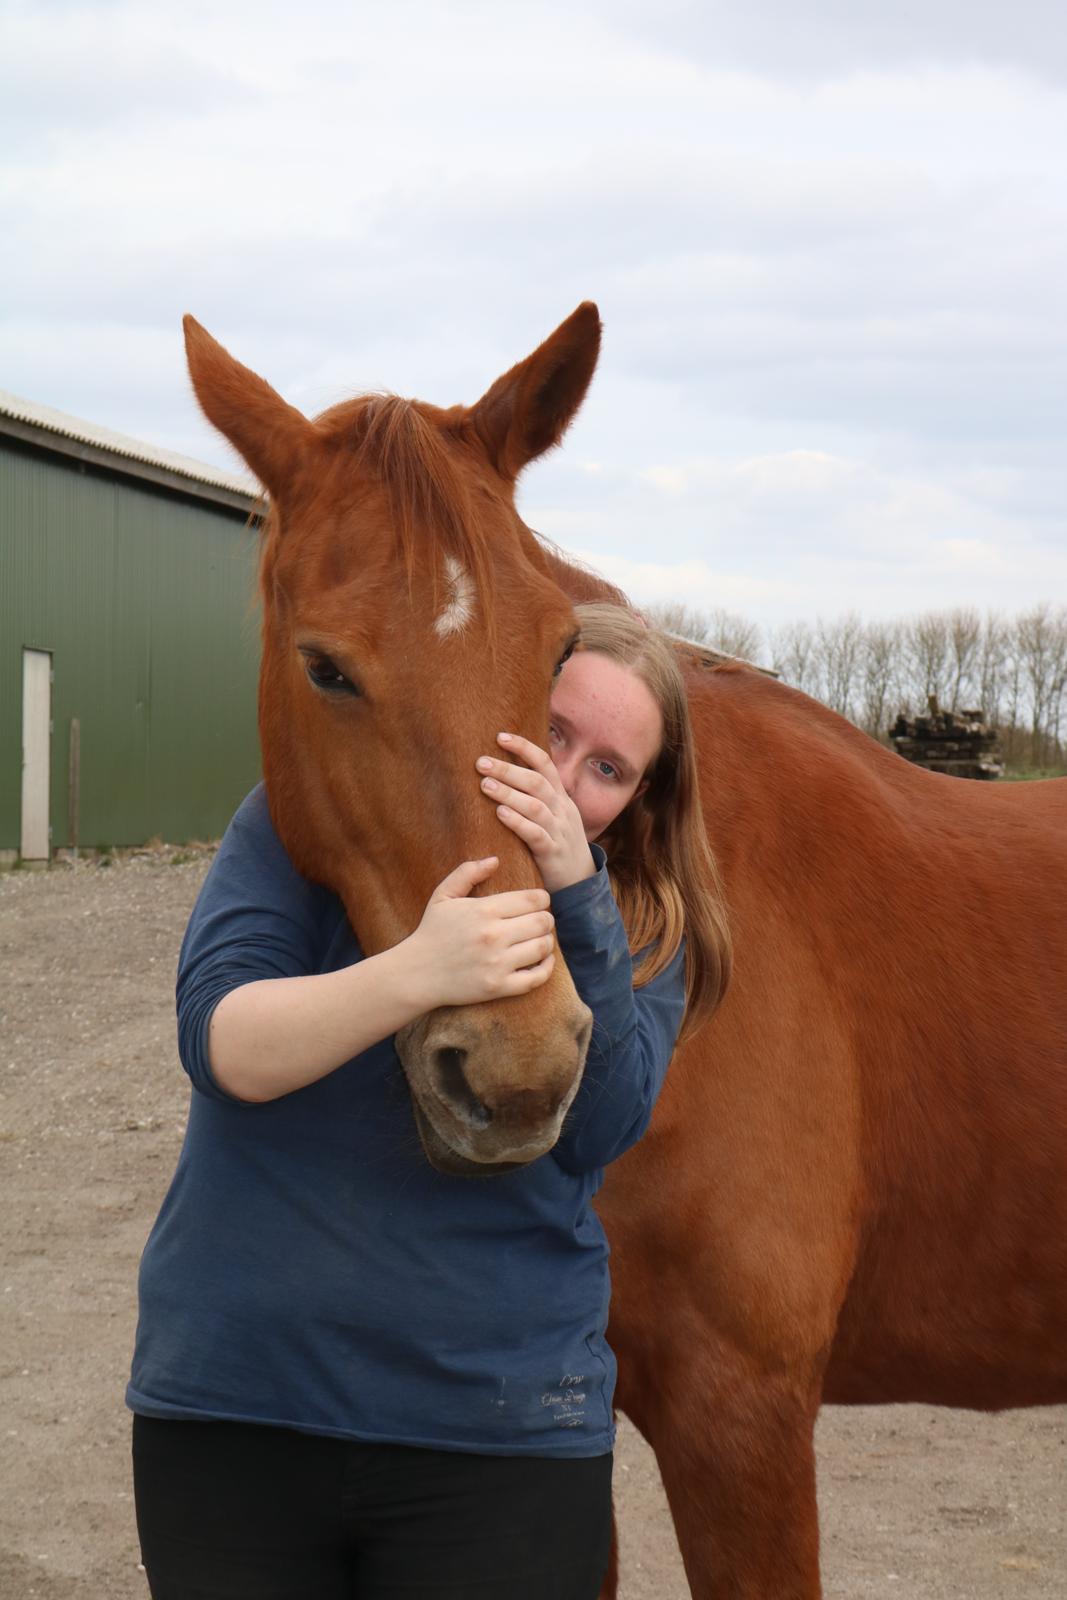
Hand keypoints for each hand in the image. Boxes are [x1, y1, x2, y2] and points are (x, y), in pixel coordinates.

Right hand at [401, 857, 555, 1009]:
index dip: (542, 899)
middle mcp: (493, 936)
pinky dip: (546, 968)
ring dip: (546, 942)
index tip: (538, 903)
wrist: (415, 974)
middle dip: (546, 919)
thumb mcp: (443, 896)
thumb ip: (467, 873)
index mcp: (483, 910)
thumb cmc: (431, 932)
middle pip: (543, 922)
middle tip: (540, 921)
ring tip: (539, 939)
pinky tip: (543, 961)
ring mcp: (497, 963)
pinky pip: (536, 978)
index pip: (533, 899)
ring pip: (543, 947)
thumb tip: (495, 860)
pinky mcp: (498, 987)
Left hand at [476, 733, 596, 893]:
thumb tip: (505, 772)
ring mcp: (559, 831)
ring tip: (484, 784)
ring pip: (535, 806)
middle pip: (537, 782)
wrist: (581, 883)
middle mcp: (562, 810)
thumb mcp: (554, 816)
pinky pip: (536, 834)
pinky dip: (517, 822)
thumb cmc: (558, 844)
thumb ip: (535, 796)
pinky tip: (500, 814)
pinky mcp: (552, 853)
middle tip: (481, 762)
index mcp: (561, 797)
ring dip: (509, 793)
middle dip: (508, 769)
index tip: (500, 737)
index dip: (524, 748)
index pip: (545, 764)